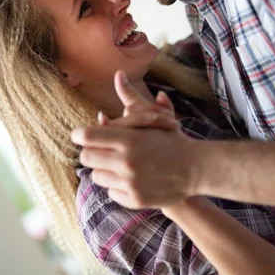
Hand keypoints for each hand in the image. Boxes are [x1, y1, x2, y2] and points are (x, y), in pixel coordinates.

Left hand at [71, 71, 198, 208]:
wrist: (196, 169)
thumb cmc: (172, 139)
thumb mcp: (153, 117)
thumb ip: (132, 99)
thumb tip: (118, 75)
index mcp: (129, 140)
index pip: (87, 136)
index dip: (78, 134)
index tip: (79, 134)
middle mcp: (126, 162)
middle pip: (86, 157)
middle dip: (91, 151)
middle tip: (101, 148)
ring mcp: (130, 183)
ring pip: (96, 176)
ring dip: (103, 169)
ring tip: (118, 163)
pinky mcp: (134, 199)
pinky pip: (110, 192)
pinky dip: (117, 185)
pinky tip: (130, 178)